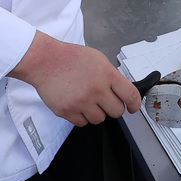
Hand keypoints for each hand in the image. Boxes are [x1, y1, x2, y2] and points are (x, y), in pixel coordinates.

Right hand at [12, 32, 140, 125]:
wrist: (45, 61)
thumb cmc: (69, 57)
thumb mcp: (98, 59)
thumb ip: (111, 75)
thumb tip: (121, 90)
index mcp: (107, 75)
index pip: (130, 95)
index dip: (135, 104)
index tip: (133, 108)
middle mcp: (96, 89)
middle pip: (117, 112)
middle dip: (112, 107)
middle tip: (104, 101)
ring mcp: (82, 102)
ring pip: (99, 119)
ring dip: (96, 112)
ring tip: (87, 100)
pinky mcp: (68, 111)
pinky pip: (82, 123)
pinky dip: (81, 116)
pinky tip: (76, 104)